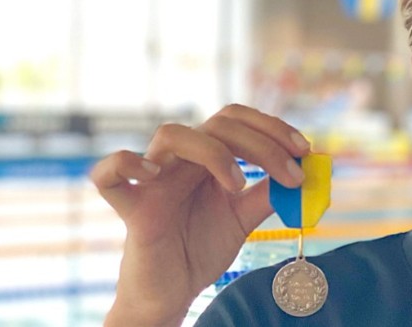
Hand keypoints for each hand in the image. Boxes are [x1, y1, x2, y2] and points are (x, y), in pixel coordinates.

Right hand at [90, 104, 309, 325]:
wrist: (171, 291)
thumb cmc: (201, 248)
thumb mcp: (244, 217)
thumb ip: (269, 194)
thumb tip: (305, 173)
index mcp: (208, 158)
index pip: (236, 120)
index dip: (272, 127)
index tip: (304, 150)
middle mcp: (181, 161)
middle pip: (217, 123)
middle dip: (263, 142)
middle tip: (292, 173)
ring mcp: (153, 181)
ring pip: (171, 133)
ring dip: (215, 151)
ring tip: (238, 185)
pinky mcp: (130, 208)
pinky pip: (107, 173)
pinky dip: (127, 164)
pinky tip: (155, 175)